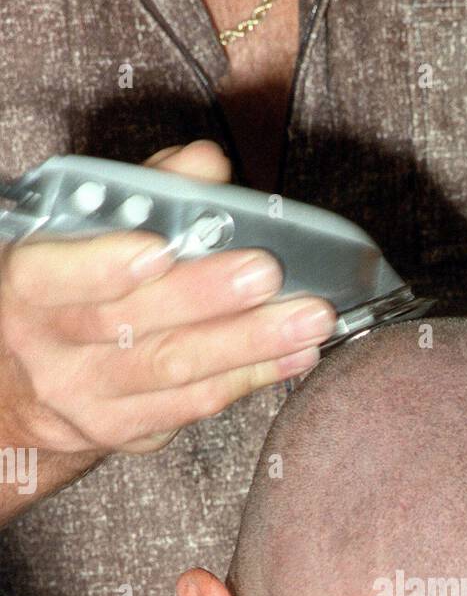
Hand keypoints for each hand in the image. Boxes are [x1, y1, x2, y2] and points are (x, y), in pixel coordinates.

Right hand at [0, 139, 336, 455]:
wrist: (31, 384)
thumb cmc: (71, 288)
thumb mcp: (87, 231)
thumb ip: (146, 192)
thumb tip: (205, 165)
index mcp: (27, 285)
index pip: (53, 276)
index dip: (105, 264)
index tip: (160, 247)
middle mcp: (47, 347)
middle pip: (132, 325)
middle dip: (207, 297)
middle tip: (268, 274)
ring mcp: (86, 398)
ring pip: (174, 369)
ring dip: (250, 342)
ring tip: (309, 318)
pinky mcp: (126, 430)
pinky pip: (195, 403)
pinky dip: (252, 376)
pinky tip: (295, 353)